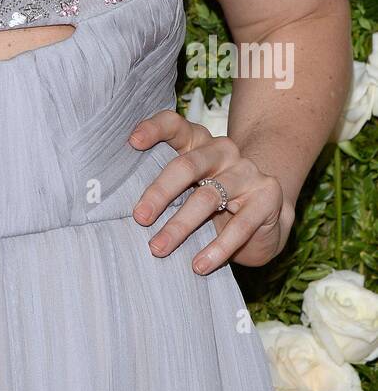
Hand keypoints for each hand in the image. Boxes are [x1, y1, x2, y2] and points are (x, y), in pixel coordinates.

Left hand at [128, 109, 293, 274]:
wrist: (267, 218)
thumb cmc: (214, 202)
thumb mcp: (189, 189)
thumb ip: (165, 187)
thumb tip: (122, 209)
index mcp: (198, 141)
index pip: (174, 125)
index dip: (153, 129)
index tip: (132, 142)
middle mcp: (223, 150)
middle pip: (187, 165)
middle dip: (159, 193)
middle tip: (140, 218)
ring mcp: (247, 171)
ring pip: (208, 197)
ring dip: (181, 226)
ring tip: (159, 249)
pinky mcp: (267, 196)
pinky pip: (241, 225)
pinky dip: (217, 248)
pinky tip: (200, 265)